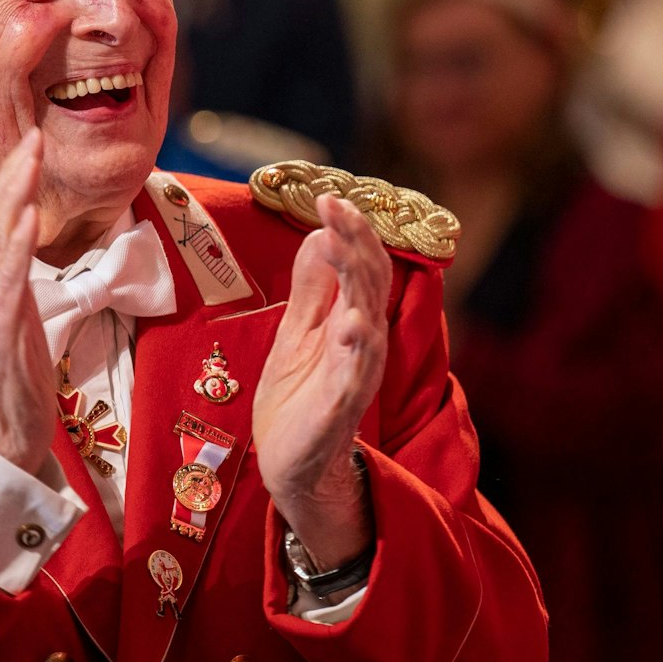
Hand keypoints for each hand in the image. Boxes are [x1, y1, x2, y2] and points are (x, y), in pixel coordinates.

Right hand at [0, 130, 54, 474]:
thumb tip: (30, 240)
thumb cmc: (16, 376)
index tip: (30, 142)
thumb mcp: (19, 313)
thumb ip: (19, 276)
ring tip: (30, 159)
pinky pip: (4, 283)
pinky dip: (15, 248)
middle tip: (33, 133)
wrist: (0, 436)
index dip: (11, 179)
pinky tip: (26, 220)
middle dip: (13, 172)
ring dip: (14, 196)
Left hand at [253, 193, 391, 567]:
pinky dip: (357, 346)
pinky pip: (356, 371)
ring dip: (359, 281)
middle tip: (336, 205)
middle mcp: (362, 339)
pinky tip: (353, 323)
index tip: (329, 196)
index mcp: (351, 318)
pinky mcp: (342, 404)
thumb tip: (321, 233)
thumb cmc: (299, 396)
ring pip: (367, 317)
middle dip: (355, 240)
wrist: (293, 465)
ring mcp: (355, 371)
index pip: (360, 263)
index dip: (349, 229)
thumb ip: (313, 286)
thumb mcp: (299, 329)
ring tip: (346, 247)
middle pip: (369, 281)